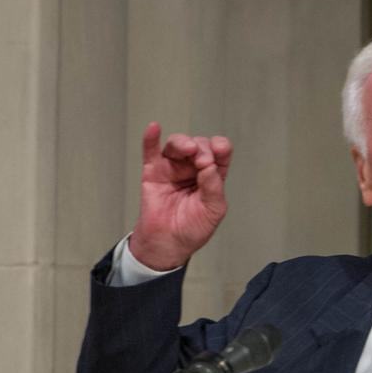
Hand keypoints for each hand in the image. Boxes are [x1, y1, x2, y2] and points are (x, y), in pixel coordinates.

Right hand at [128, 122, 232, 269]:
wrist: (168, 244)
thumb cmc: (192, 228)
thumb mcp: (213, 210)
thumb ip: (213, 186)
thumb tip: (209, 163)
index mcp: (212, 176)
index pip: (220, 153)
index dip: (220, 148)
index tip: (218, 155)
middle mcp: (193, 168)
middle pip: (200, 144)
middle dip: (202, 148)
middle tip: (201, 162)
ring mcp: (173, 168)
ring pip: (178, 144)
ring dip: (183, 142)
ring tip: (187, 149)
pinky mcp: (153, 171)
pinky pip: (150, 150)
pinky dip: (151, 138)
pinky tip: (154, 128)